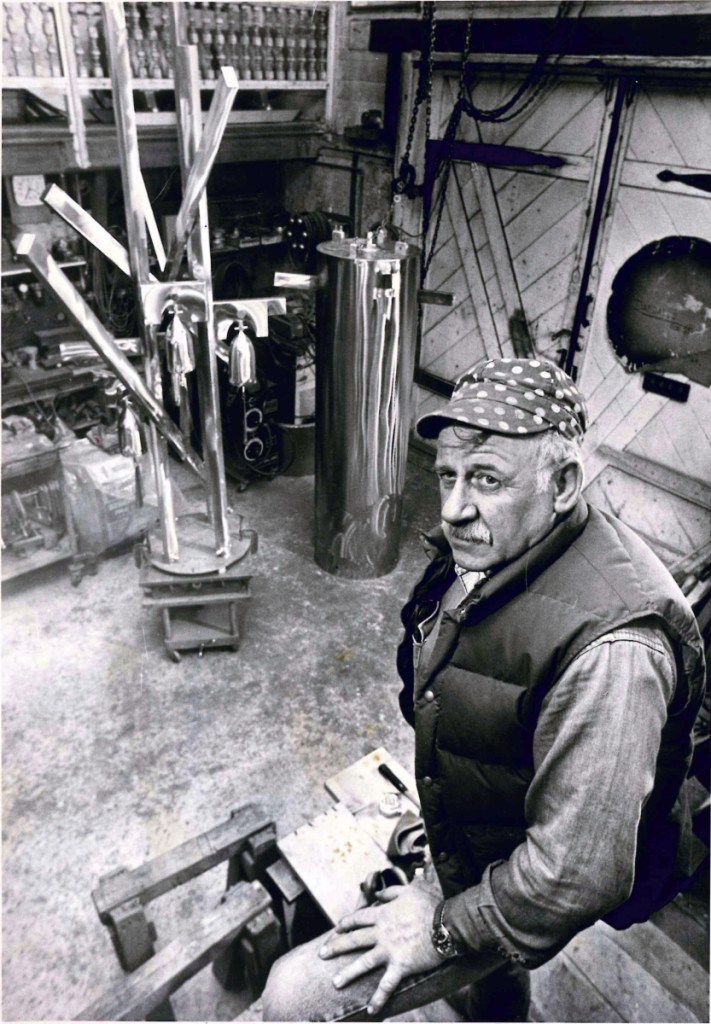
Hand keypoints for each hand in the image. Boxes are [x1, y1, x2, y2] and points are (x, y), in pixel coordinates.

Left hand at [318, 882, 442, 1015]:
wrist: (445, 923)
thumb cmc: (428, 905)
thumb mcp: (408, 891)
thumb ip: (390, 893)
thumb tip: (377, 894)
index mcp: (383, 915)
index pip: (358, 918)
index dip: (346, 923)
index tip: (336, 928)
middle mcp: (381, 933)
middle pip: (353, 939)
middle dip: (336, 946)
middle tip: (322, 954)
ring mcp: (389, 950)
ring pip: (363, 963)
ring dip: (348, 974)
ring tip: (335, 983)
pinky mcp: (400, 966)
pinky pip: (387, 985)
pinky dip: (379, 998)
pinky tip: (371, 1010)